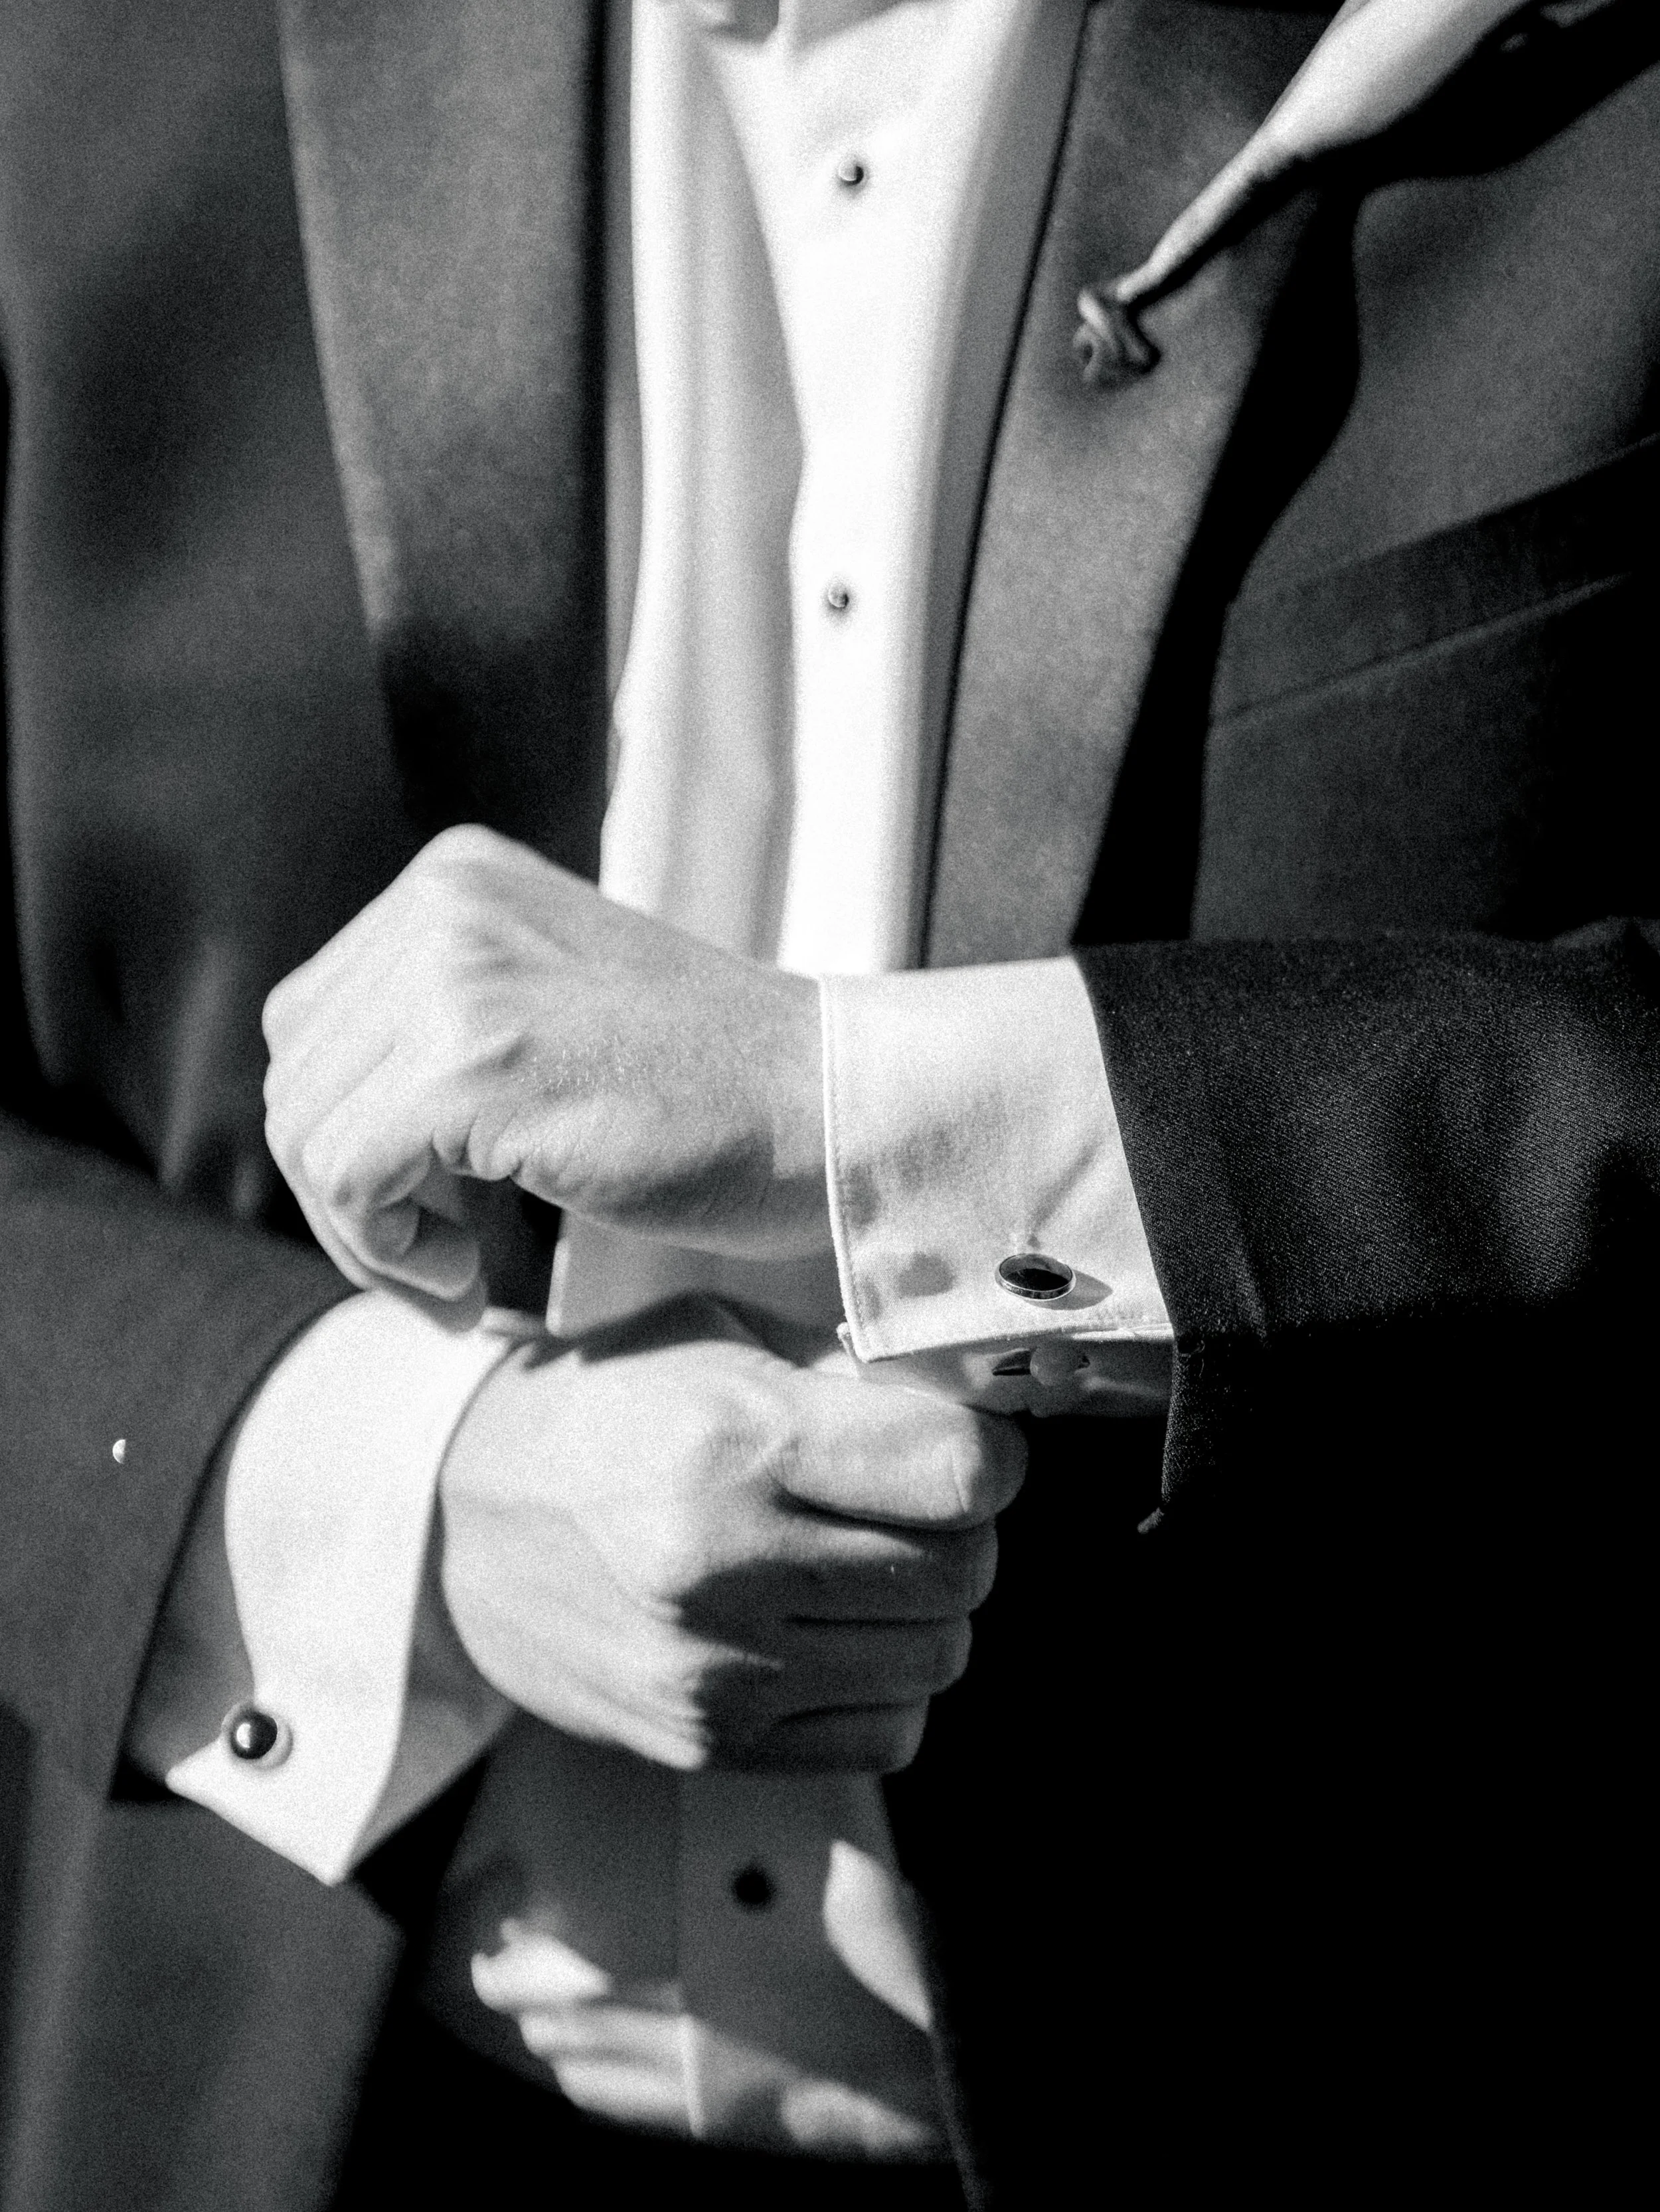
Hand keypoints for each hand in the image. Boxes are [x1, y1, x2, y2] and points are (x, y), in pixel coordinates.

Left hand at [262, 825, 824, 1307]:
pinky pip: (347, 1177)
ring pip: (307, 1134)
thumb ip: (442, 1024)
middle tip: (440, 1263)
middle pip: (298, 1078)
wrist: (829, 1108)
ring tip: (459, 1276)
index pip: (313, 1022)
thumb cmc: (710, 1093)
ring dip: (366, 1237)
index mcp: (458, 878)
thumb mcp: (551, 1008)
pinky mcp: (475, 1063)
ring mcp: (457, 975)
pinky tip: (470, 1281)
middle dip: (348, 1197)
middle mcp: (445, 904)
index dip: (347, 1138)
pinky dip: (388, 1253)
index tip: (429, 1212)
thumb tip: (315, 1128)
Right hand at [437, 1298, 1026, 1772]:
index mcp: (737, 1441)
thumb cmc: (612, 1404)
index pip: (963, 1475)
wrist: (463, 1516)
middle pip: (965, 1570)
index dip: (993, 1456)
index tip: (967, 1446)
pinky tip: (837, 1629)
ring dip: (930, 1606)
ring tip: (868, 1560)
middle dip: (965, 1528)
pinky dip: (889, 1682)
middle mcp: (727, 1564)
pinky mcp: (709, 1743)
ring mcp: (717, 1671)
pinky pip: (889, 1733)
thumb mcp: (720, 1339)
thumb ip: (852, 1372)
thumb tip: (986, 1406)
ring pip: (940, 1656)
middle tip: (915, 1500)